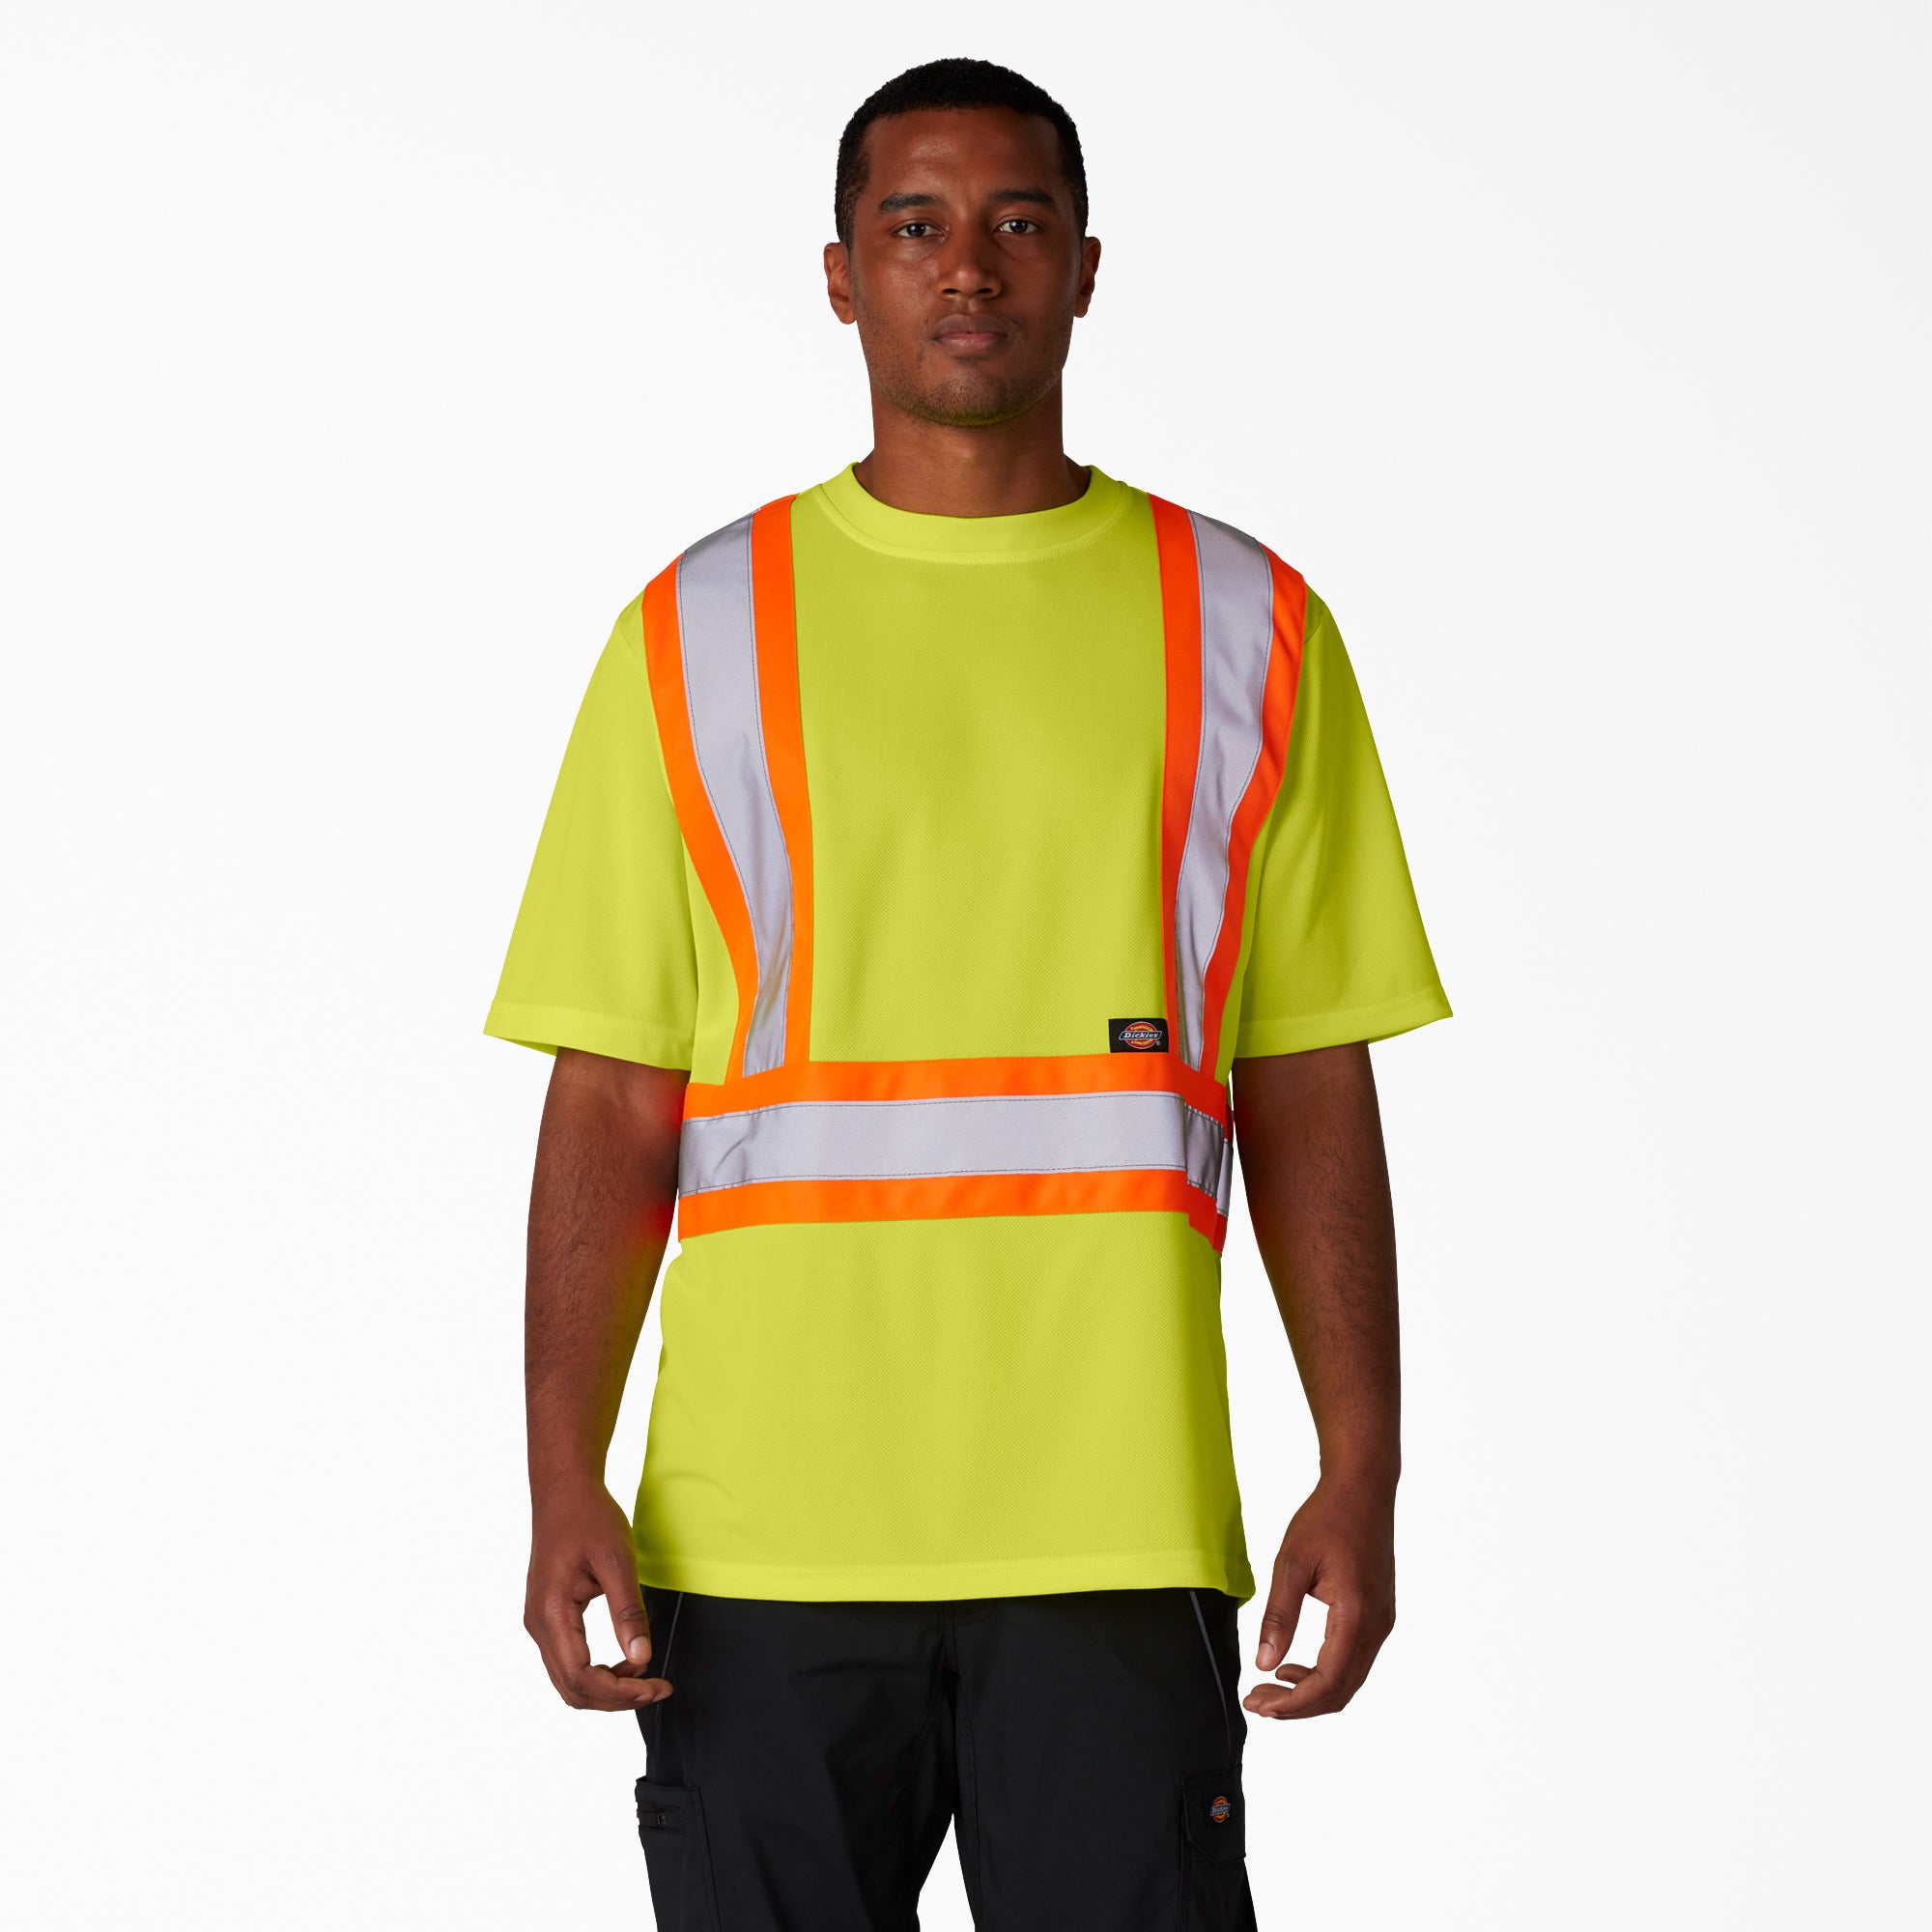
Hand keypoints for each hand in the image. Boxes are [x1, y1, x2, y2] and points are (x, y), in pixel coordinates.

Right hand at [524, 1480, 672, 1710]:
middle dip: (616, 1698)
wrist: (563, 1491)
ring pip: (568, 1680)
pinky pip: (568, 1661)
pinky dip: (597, 1672)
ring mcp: (540, 1622)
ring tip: (646, 1677)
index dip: (619, 1692)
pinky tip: (626, 1659)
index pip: (580, 1677)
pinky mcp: (548, 1617)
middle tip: (657, 1688)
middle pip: (571, 1688)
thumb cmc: (588, 1516)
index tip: (655, 1686)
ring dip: (607, 1688)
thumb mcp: (617, 1558)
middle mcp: (538, 1624)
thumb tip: (642, 1657)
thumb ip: (627, 1610)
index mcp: (551, 1612)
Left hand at [1243, 1476, 1395, 1719]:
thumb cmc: (1327, 1518)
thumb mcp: (1292, 1563)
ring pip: (1349, 1679)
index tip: (1259, 1703)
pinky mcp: (1379, 1614)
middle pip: (1341, 1690)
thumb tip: (1264, 1663)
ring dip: (1311, 1691)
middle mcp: (1377, 1625)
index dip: (1293, 1702)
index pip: (1327, 1681)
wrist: (1363, 1489)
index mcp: (1357, 1614)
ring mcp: (1382, 1621)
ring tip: (1270, 1685)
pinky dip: (1325, 1672)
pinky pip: (1354, 1659)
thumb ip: (1279, 1616)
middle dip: (1299, 1705)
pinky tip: (1293, 1664)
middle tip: (1258, 1702)